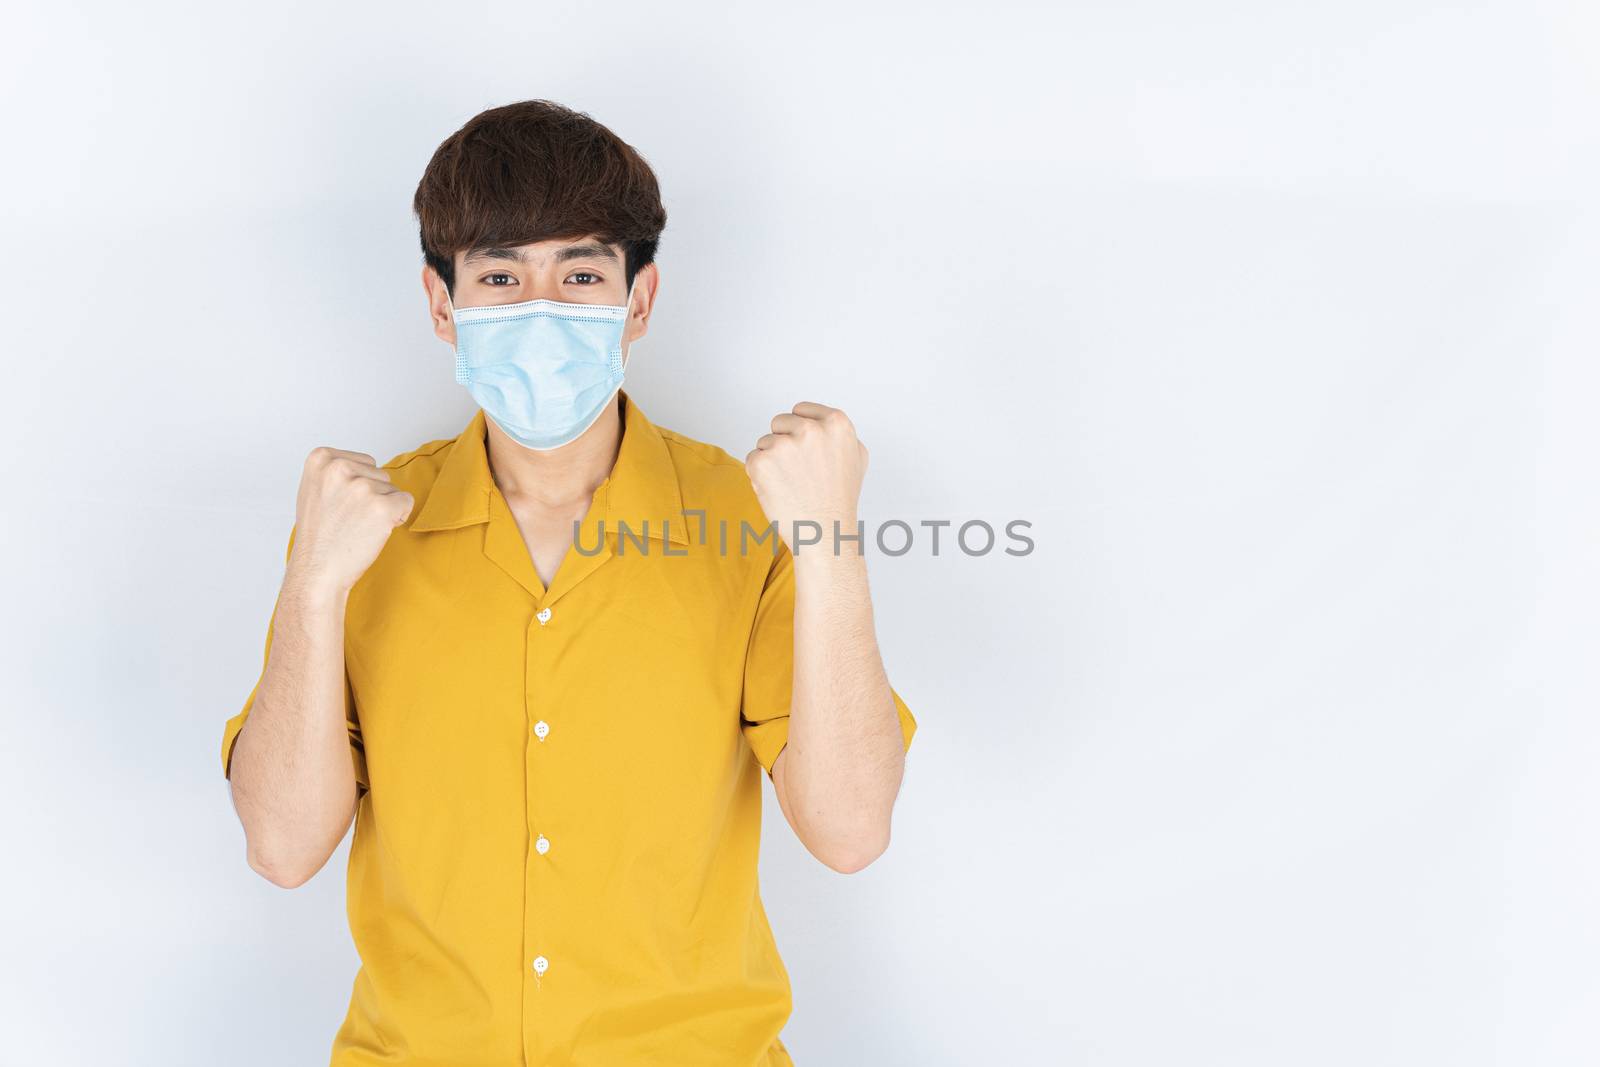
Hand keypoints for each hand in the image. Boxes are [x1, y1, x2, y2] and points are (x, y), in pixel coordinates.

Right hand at [286, 447, 414, 595]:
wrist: (317, 570)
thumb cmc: (319, 535)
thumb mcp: (315, 489)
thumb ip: (337, 473)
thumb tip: (365, 468)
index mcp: (321, 458)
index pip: (365, 461)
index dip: (359, 486)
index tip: (339, 505)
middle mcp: (339, 468)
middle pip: (380, 473)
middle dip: (372, 496)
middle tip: (348, 519)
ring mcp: (361, 487)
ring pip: (393, 489)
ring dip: (382, 509)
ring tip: (357, 526)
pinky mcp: (381, 506)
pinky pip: (406, 501)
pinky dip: (398, 517)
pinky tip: (374, 531)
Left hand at [745, 401, 868, 554]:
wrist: (824, 534)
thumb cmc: (839, 500)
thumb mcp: (857, 457)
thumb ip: (839, 434)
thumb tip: (823, 422)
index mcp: (836, 423)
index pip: (801, 410)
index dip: (799, 432)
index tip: (805, 452)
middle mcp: (810, 429)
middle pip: (779, 422)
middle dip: (784, 444)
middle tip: (799, 472)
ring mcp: (784, 445)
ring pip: (764, 442)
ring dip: (772, 461)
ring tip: (792, 484)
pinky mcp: (762, 462)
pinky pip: (752, 459)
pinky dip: (759, 476)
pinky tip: (779, 491)